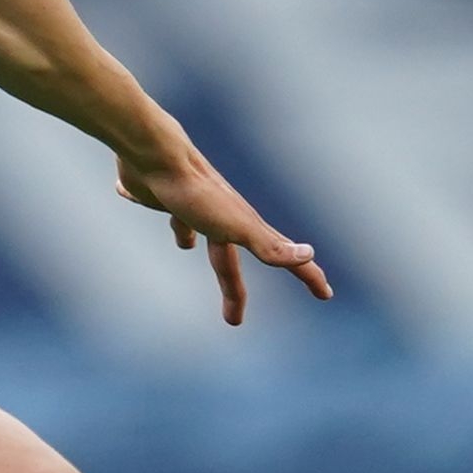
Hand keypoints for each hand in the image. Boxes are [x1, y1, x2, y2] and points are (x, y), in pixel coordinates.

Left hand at [116, 135, 330, 324]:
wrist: (153, 152)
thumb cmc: (195, 193)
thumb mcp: (236, 225)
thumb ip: (270, 245)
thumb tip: (309, 255)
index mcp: (239, 227)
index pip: (278, 257)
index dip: (304, 275)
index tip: (325, 294)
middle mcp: (217, 218)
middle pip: (227, 261)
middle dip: (233, 289)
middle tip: (234, 320)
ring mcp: (186, 206)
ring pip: (193, 230)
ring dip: (192, 241)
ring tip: (187, 247)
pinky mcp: (157, 196)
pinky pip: (160, 208)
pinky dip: (159, 212)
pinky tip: (146, 210)